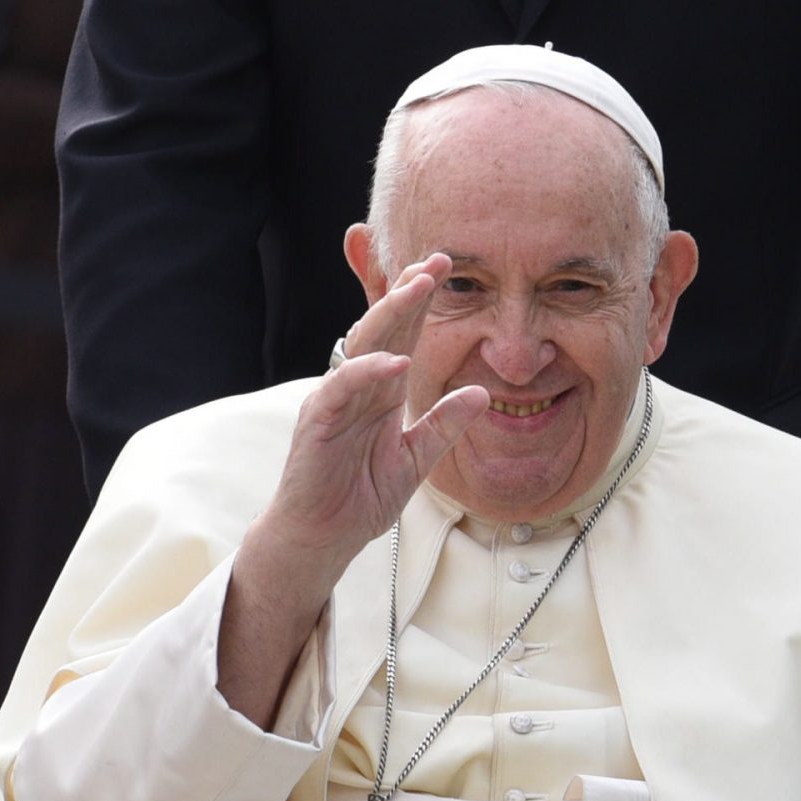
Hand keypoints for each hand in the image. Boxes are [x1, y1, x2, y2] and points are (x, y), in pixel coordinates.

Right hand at [248, 256, 485, 586]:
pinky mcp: (317, 426)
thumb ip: (445, 425)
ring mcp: (334, 403)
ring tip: (418, 289)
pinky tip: (395, 361)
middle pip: (382, 331)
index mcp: (380, 394)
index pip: (402, 337)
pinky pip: (341, 391)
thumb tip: (483, 393)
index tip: (446, 271)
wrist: (323, 538)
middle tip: (436, 262)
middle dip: (408, 294)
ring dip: (390, 317)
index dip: (421, 304)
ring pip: (362, 348)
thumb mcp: (417, 458)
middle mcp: (356, 390)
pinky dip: (367, 373)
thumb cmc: (360, 497)